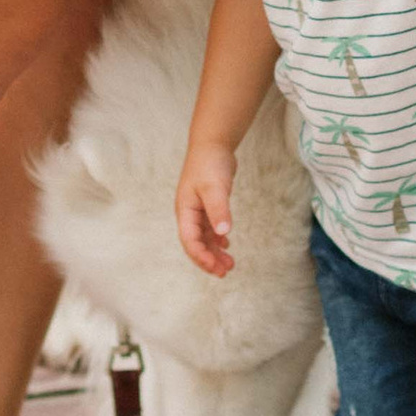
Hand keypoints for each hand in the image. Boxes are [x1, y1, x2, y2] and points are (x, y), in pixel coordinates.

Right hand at [176, 143, 235, 277]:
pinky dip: (217, 239)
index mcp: (185, 210)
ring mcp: (197, 210)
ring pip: (204, 238)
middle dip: (208, 260)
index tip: (217, 268)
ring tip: (230, 263)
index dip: (202, 257)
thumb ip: (219, 210)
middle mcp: (189, 213)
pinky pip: (210, 229)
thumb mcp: (215, 188)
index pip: (190, 241)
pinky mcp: (207, 205)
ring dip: (214, 251)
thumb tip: (223, 233)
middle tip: (226, 272)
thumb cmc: (210, 163)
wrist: (212, 143)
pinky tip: (226, 243)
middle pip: (195, 243)